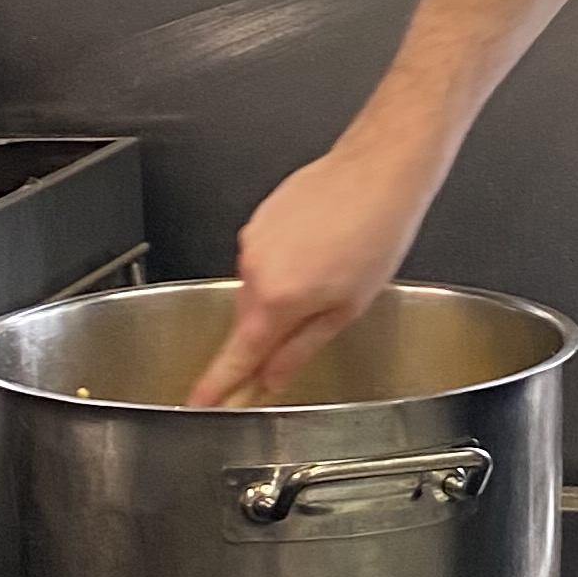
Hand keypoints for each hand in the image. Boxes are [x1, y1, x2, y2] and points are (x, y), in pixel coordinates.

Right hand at [190, 131, 436, 405]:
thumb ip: (301, 349)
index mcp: (276, 299)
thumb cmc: (375, 235)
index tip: (199, 404)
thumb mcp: (347, 309)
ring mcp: (252, 240)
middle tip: (315, 320)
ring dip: (283, 293)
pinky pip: (263, 257)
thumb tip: (272, 379)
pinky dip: (284, 264)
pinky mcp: (258, 219)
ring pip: (257, 288)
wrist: (378, 172)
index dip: (217, 385)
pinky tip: (320, 250)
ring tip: (331, 271)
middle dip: (272, 332)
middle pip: (248, 322)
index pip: (236, 356)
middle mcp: (254, 269)